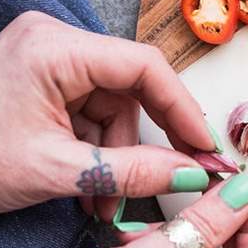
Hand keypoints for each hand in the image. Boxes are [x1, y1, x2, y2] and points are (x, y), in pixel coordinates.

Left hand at [0, 11, 216, 216]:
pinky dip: (95, 153)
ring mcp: (48, 61)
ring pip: (113, 108)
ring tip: (103, 204)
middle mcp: (55, 43)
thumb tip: (192, 174)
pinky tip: (88, 188)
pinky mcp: (43, 82)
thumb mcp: (55, 171)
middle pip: (130, 89)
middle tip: (171, 179)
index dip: (182, 107)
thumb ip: (130, 172)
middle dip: (143, 143)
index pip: (144, 66)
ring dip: (116, 157)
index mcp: (54, 49)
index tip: (204, 146)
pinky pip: (90, 115)